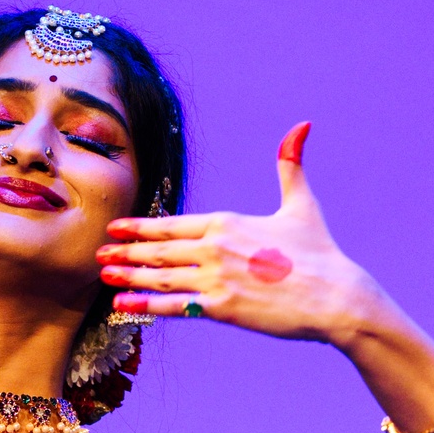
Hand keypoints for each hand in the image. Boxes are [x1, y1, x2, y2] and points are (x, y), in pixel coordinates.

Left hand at [98, 122, 392, 347]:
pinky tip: (121, 305)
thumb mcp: (302, 204)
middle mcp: (214, 247)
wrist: (336, 296)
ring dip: (127, 275)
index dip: (140, 228)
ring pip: (160, 276)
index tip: (116, 229)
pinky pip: (174, 306)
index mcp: (226, 222)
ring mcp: (215, 278)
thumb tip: (302, 124)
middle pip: (159, 250)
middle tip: (97, 253)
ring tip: (103, 275)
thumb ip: (291, 165)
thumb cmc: (319, 253)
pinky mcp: (222, 308)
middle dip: (125, 251)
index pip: (172, 224)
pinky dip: (145, 305)